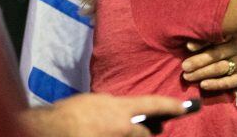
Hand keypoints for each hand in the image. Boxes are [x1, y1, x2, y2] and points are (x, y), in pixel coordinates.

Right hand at [21, 93, 184, 136]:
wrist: (50, 130)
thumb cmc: (70, 114)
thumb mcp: (97, 103)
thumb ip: (116, 109)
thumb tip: (127, 115)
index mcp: (120, 109)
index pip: (154, 105)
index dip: (172, 106)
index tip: (186, 107)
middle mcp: (123, 128)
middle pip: (146, 134)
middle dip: (144, 132)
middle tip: (137, 130)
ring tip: (108, 130)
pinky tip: (103, 133)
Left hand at [181, 35, 236, 90]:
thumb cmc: (234, 56)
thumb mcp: (225, 46)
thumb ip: (209, 44)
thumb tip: (188, 45)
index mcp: (233, 36)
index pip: (216, 37)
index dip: (202, 42)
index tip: (188, 47)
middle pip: (216, 53)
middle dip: (198, 60)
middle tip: (184, 66)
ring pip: (220, 67)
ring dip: (202, 72)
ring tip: (188, 76)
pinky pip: (228, 81)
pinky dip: (215, 83)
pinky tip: (203, 85)